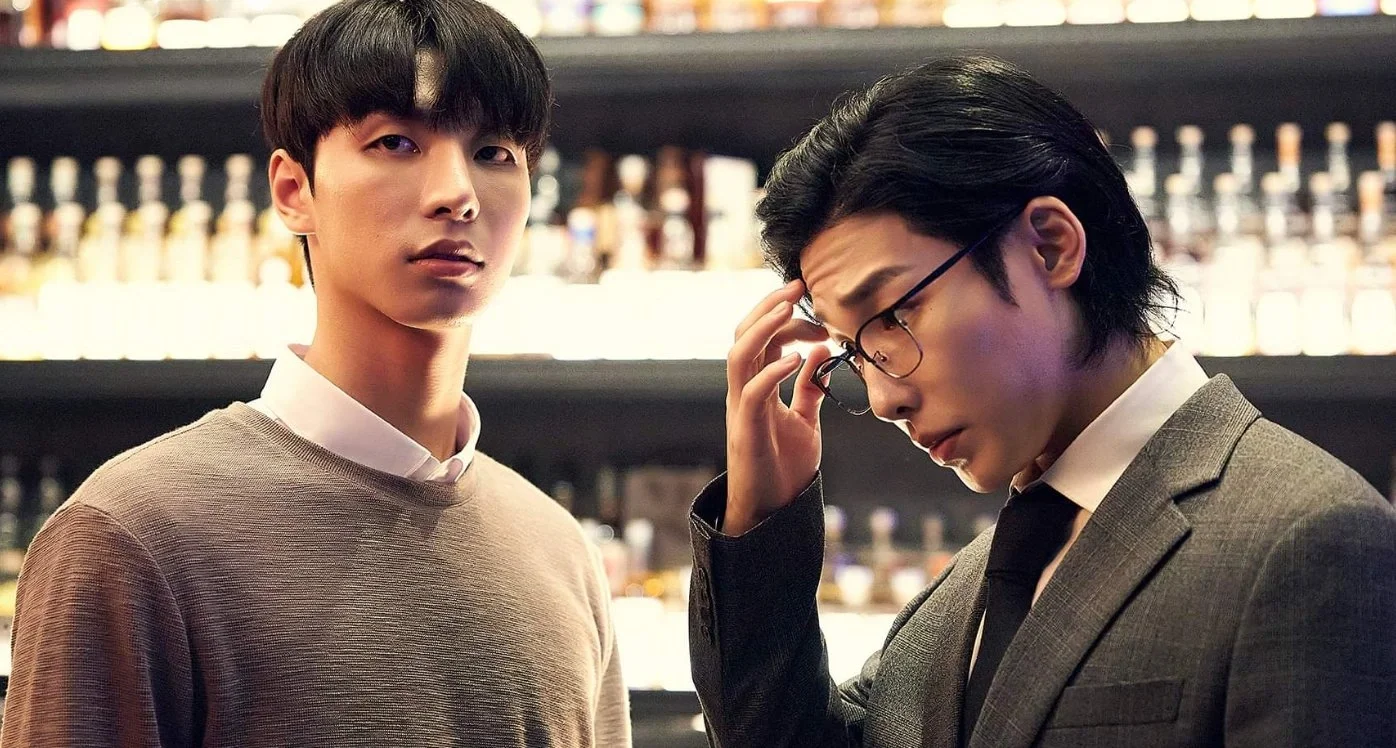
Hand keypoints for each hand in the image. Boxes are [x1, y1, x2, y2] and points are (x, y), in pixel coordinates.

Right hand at [724, 279, 831, 535]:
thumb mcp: (805, 420)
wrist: (773, 512)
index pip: (761, 337)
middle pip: (744, 336)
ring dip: (764, 329)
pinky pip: (753, 393)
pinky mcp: (748, 431)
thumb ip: (809, 387)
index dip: (780, 313)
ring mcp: (742, 410)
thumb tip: (819, 352)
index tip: (809, 297)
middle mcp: (744, 392)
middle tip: (798, 286)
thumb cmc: (784, 468)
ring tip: (789, 309)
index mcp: (757, 387)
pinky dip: (772, 371)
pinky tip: (797, 358)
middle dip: (769, 307)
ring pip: (739, 356)